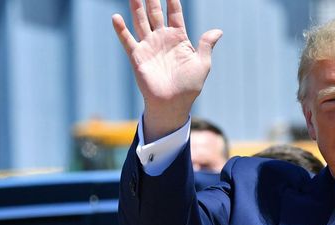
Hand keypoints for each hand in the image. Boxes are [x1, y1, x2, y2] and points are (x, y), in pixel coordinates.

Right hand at [111, 0, 221, 140]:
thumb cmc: (189, 87)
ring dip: (136, 7)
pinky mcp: (137, 57)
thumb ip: (206, 45)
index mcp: (178, 38)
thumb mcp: (202, 64)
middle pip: (154, 12)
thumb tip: (218, 31)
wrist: (173, 105)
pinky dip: (121, 30)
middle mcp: (161, 38)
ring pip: (140, 21)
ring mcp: (148, 46)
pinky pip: (127, 41)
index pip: (174, 12)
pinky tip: (116, 17)